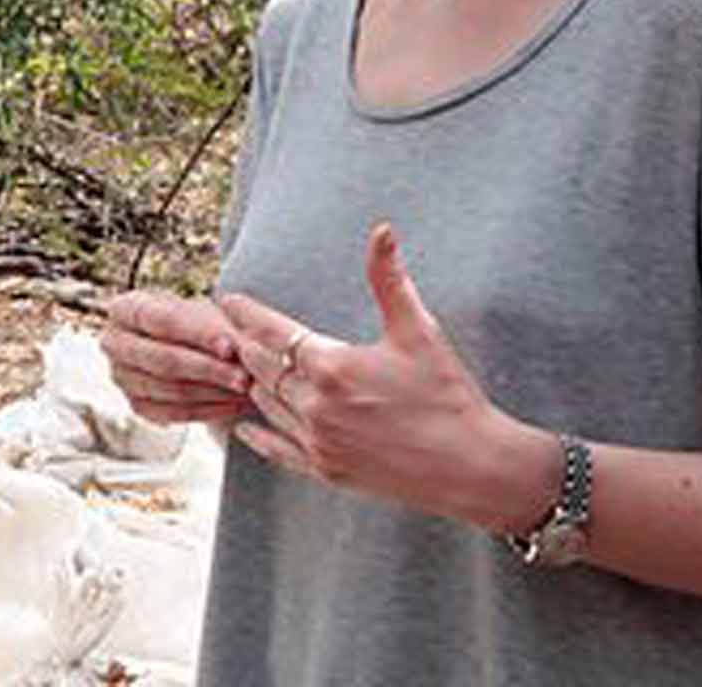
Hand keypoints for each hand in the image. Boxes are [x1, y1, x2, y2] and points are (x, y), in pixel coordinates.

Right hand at [101, 288, 253, 424]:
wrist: (188, 346)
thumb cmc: (196, 325)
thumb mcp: (208, 315)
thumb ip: (221, 328)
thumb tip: (237, 348)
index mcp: (125, 308)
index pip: (162, 321)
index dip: (199, 335)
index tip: (231, 347)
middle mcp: (114, 343)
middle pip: (163, 360)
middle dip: (208, 369)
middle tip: (244, 378)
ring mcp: (122, 377)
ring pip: (170, 390)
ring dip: (213, 392)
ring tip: (245, 390)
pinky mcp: (136, 404)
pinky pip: (174, 413)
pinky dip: (208, 410)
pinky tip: (233, 404)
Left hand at [218, 222, 553, 530]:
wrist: (474, 467)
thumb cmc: (448, 395)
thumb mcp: (419, 331)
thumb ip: (390, 280)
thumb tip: (382, 230)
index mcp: (331, 365)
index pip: (270, 331)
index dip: (246, 313)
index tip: (227, 299)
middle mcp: (315, 404)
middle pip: (261, 365)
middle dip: (246, 344)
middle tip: (232, 329)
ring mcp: (317, 441)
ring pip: (266, 403)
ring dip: (253, 382)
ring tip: (242, 365)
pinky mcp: (325, 470)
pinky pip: (278, 450)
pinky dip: (258, 435)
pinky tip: (244, 427)